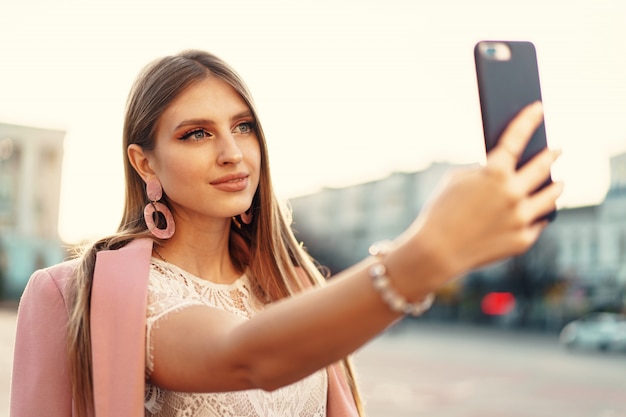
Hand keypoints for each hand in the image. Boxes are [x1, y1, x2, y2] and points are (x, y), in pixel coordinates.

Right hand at [388, 101, 562, 293]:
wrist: (435, 252)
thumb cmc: (440, 211)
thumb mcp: (457, 180)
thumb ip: (485, 172)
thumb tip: (508, 172)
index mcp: (494, 173)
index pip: (517, 137)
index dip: (528, 120)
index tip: (538, 109)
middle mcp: (513, 193)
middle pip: (543, 166)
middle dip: (550, 155)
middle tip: (555, 150)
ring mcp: (521, 218)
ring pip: (551, 196)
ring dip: (555, 186)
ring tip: (557, 182)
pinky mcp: (523, 240)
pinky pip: (538, 222)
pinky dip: (537, 215)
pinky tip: (541, 210)